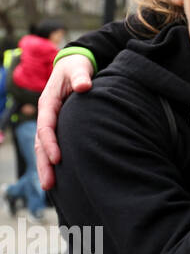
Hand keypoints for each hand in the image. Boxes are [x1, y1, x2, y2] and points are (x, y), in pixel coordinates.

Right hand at [36, 54, 94, 189]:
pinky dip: (52, 160)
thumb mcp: (79, 68)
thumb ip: (81, 76)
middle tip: (48, 184)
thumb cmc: (77, 67)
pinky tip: (59, 175)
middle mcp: (47, 115)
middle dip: (44, 163)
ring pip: (44, 147)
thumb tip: (84, 86)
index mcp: (49, 103)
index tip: (58, 159)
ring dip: (46, 166)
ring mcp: (51, 121)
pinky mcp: (59, 126)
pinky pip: (52, 145)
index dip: (50, 143)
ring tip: (50, 187)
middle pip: (40, 143)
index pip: (46, 127)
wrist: (75, 66)